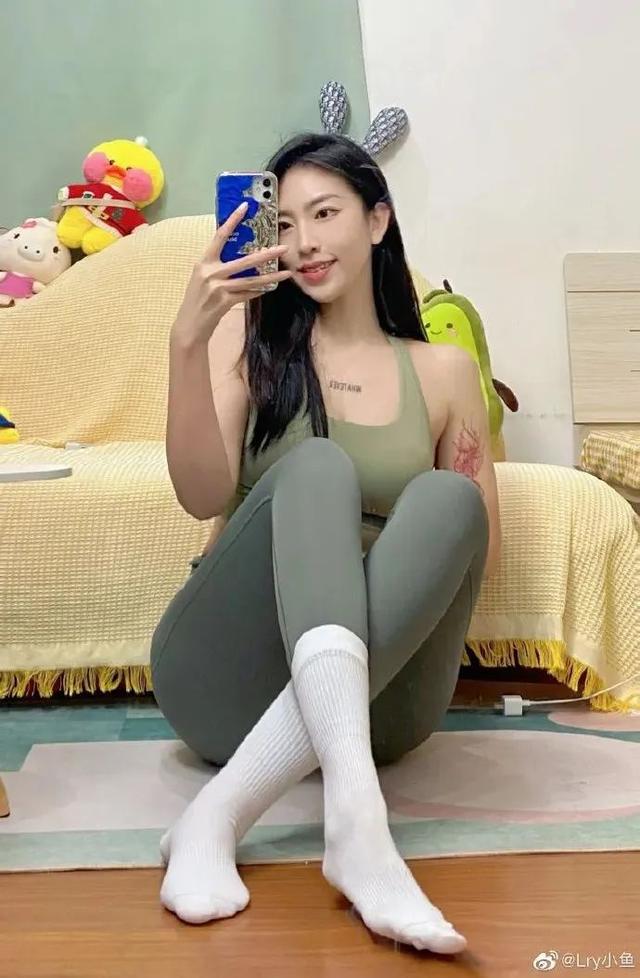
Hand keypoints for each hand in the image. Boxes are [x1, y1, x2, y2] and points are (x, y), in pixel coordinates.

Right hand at [172, 202, 291, 344]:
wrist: (189, 325)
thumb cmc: (197, 299)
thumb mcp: (202, 277)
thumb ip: (217, 265)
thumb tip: (240, 255)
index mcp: (203, 262)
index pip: (219, 236)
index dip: (232, 220)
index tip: (244, 207)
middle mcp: (210, 272)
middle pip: (244, 261)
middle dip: (266, 254)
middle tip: (282, 248)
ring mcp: (218, 288)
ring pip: (251, 280)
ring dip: (271, 277)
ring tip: (286, 273)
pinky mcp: (225, 302)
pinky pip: (247, 294)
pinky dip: (259, 291)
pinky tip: (270, 287)